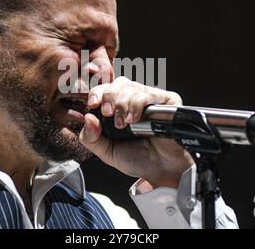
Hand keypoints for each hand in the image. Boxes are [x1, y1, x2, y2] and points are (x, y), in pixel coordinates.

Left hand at [79, 77, 194, 188]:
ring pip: (132, 87)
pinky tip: (135, 119)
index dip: (98, 93)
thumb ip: (91, 138)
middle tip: (108, 113)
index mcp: (118, 108)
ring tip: (125, 124)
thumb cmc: (138, 159)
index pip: (105, 90)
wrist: (162, 170)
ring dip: (123, 103)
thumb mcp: (107, 152)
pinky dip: (138, 104)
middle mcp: (134, 100)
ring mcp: (151, 99)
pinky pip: (149, 93)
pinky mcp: (167, 100)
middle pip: (118, 84)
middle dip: (109, 96)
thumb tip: (87, 118)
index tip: (93, 104)